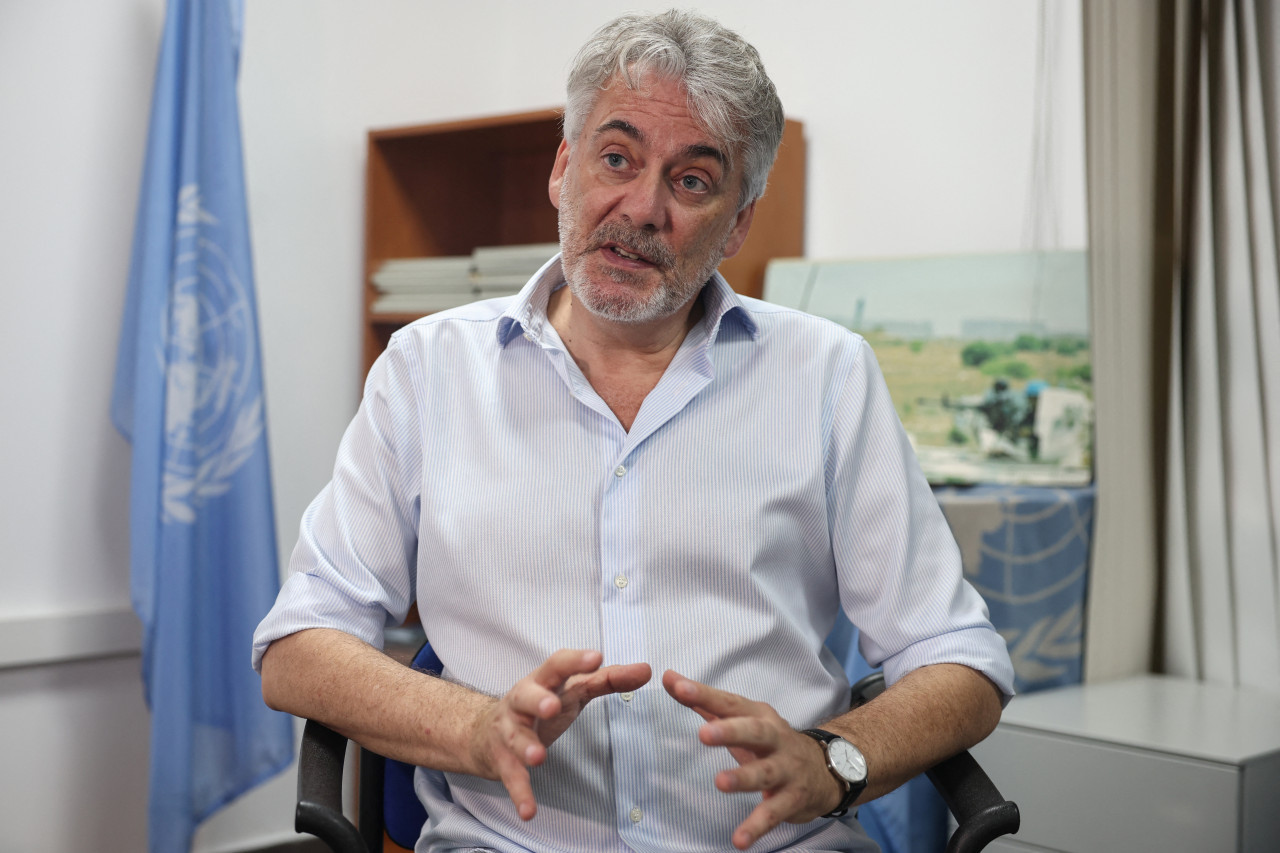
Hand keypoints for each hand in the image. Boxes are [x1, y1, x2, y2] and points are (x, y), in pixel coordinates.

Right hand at [471, 649, 650, 820]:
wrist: (484, 733)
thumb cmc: (538, 705)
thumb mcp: (571, 690)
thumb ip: (607, 680)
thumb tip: (646, 670)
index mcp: (542, 681)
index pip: (557, 665)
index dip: (575, 661)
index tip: (596, 658)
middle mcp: (521, 701)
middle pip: (526, 696)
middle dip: (538, 701)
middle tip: (551, 707)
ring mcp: (509, 731)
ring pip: (515, 737)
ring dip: (526, 747)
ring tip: (539, 757)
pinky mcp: (503, 761)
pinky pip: (512, 777)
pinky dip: (520, 794)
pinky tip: (529, 811)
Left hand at [662, 670, 844, 849]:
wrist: (826, 768)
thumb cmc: (771, 740)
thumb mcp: (742, 718)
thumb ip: (704, 701)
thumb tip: (668, 678)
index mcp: (758, 716)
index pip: (729, 703)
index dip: (705, 695)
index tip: (679, 687)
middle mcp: (775, 738)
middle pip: (755, 732)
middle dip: (731, 732)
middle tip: (704, 734)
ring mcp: (786, 769)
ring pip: (765, 773)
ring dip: (743, 778)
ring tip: (720, 782)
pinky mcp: (792, 799)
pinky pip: (774, 814)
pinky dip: (757, 827)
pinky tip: (739, 840)